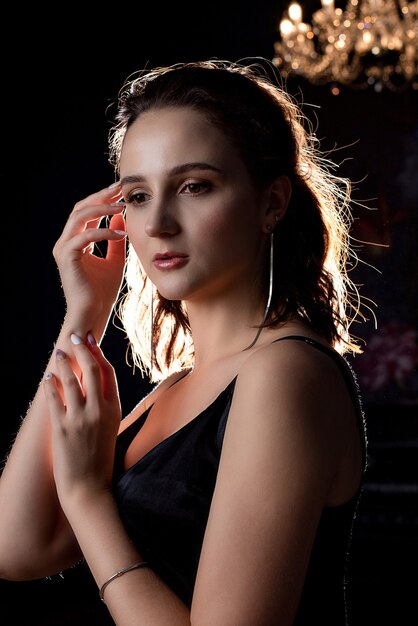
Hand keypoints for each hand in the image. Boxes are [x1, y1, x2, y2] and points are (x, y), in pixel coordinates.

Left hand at [43, 333, 121, 508]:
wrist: (90, 488)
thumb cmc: (99, 460)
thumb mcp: (110, 429)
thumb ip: (104, 407)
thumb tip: (92, 386)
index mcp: (114, 409)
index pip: (108, 372)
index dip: (98, 353)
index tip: (90, 341)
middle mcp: (100, 410)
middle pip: (92, 369)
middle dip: (82, 349)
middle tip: (74, 337)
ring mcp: (81, 418)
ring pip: (72, 380)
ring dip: (63, 363)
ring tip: (58, 353)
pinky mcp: (63, 428)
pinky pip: (54, 398)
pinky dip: (50, 384)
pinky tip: (47, 378)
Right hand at [52, 184, 126, 333]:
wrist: (93, 313)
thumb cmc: (103, 291)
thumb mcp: (115, 259)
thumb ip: (115, 239)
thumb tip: (120, 217)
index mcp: (74, 241)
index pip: (86, 212)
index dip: (102, 199)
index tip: (120, 191)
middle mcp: (65, 242)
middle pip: (80, 209)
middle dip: (101, 197)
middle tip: (119, 189)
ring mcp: (63, 249)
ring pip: (79, 217)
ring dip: (101, 209)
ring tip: (121, 206)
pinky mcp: (67, 257)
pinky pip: (85, 236)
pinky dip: (103, 232)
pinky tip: (120, 233)